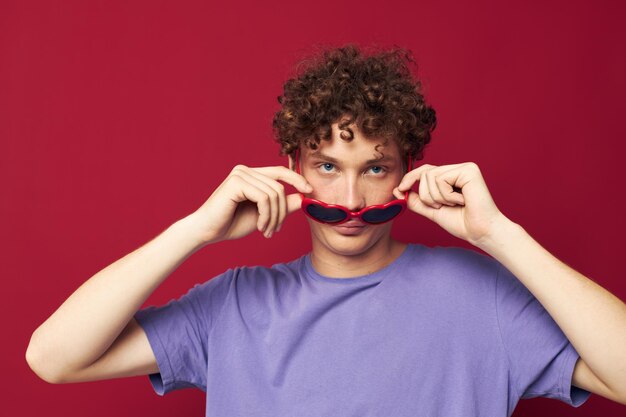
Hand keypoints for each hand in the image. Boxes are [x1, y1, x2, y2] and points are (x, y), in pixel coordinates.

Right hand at [188, 165, 311, 244]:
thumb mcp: (264, 215)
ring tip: (267, 231)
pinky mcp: (236, 182)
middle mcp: (246, 170)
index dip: (297, 179)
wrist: (207, 232)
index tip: (310, 191)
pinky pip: (264, 198)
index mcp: (251, 175)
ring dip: (274, 217)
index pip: (280, 172)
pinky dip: (266, 216)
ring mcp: (240, 174)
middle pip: (280, 186)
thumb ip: (282, 205)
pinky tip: (260, 227)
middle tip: (275, 231)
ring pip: (274, 194)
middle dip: (282, 212)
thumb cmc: (231, 223)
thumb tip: (304, 197)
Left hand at [392, 162, 506, 245]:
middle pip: (424, 173)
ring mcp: (464, 168)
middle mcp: (457, 169)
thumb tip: (398, 190)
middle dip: (426, 195)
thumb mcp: (431, 210)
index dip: (409, 178)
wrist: (478, 232)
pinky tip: (461, 201)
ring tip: (453, 204)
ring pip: (431, 176)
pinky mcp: (469, 170)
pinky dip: (446, 195)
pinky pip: (442, 179)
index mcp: (450, 176)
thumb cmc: (461, 222)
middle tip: (440, 207)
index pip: (424, 170)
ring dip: (437, 197)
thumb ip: (416, 200)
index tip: (400, 189)